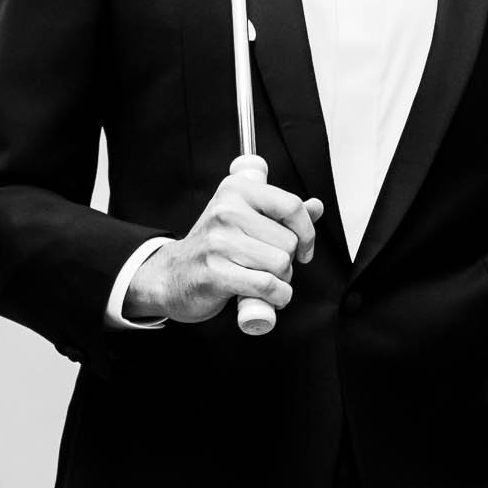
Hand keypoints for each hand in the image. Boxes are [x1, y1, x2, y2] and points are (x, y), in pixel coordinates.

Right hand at [125, 155, 321, 324]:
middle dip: (288, 261)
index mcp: (236, 190)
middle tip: (268, 266)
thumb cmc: (213, 248)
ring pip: (281, 264)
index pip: (291, 206)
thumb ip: (281, 212)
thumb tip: (316, 206)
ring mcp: (218, 242)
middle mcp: (226, 211)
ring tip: (262, 279)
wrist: (171, 276)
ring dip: (282, 280)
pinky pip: (267, 285)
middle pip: (289, 241)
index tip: (304, 247)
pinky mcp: (215, 272)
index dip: (307, 231)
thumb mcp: (245, 219)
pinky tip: (270, 297)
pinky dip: (277, 296)